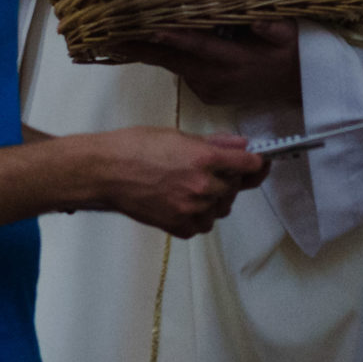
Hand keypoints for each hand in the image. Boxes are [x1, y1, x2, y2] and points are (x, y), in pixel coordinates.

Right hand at [91, 128, 267, 237]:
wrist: (104, 172)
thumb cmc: (135, 147)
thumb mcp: (178, 135)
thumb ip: (214, 143)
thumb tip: (241, 145)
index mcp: (205, 159)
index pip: (249, 164)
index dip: (255, 162)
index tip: (258, 162)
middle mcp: (203, 186)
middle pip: (235, 187)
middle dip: (229, 178)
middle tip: (213, 170)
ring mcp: (191, 209)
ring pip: (221, 208)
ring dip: (216, 199)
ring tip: (194, 186)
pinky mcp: (178, 226)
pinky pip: (202, 225)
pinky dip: (199, 216)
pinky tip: (185, 202)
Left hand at [110, 21, 300, 106]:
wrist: (299, 87)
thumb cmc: (293, 54)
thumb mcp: (290, 35)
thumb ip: (272, 27)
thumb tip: (256, 19)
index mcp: (234, 60)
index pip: (196, 45)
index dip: (170, 36)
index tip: (146, 28)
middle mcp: (217, 77)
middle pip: (172, 58)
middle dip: (140, 46)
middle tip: (109, 36)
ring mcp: (210, 88)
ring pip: (175, 65)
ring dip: (150, 51)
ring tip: (121, 35)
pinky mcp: (208, 94)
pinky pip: (184, 72)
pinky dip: (171, 58)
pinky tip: (157, 44)